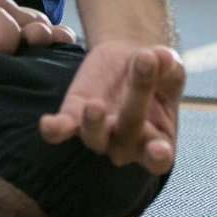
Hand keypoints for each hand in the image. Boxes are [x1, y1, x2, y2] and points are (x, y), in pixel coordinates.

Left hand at [40, 38, 183, 174]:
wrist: (130, 57)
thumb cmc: (158, 70)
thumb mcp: (169, 66)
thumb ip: (168, 65)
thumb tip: (163, 57)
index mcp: (158, 139)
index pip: (159, 159)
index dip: (158, 157)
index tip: (159, 148)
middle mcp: (127, 144)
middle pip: (128, 138)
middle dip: (135, 104)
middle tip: (144, 65)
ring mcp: (99, 132)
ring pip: (94, 139)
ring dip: (94, 126)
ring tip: (95, 105)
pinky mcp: (74, 116)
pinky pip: (62, 129)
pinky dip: (55, 130)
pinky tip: (47, 123)